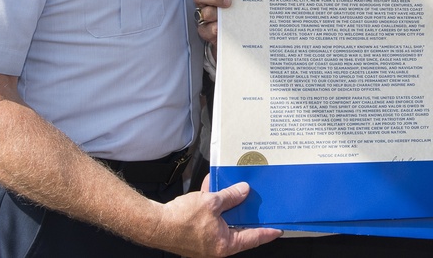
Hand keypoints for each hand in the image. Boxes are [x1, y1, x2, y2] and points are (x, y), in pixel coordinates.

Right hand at [148, 175, 280, 256]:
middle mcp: (217, 246)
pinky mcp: (195, 233)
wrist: (154, 224)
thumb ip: (231, 196)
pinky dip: (212, 203)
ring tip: (231, 188)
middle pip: (238, 226)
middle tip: (257, 202)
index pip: (253, 238)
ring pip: (222, 219)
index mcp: (225, 244)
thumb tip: (243, 191)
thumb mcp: (212, 203)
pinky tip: (211, 186)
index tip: (278, 229)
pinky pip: (209, 217)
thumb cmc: (180, 221)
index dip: (267, 232)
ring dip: (226, 203)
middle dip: (244, 211)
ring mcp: (206, 241)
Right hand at [192, 0, 237, 46]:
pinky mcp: (205, 31)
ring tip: (227, 16)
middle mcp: (204, 3)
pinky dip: (212, 28)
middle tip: (229, 2)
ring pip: (203, 12)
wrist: (237, 32)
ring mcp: (203, 17)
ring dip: (214, 13)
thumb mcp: (238, 1)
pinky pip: (204, 30)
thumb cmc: (238, 12)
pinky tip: (219, 28)